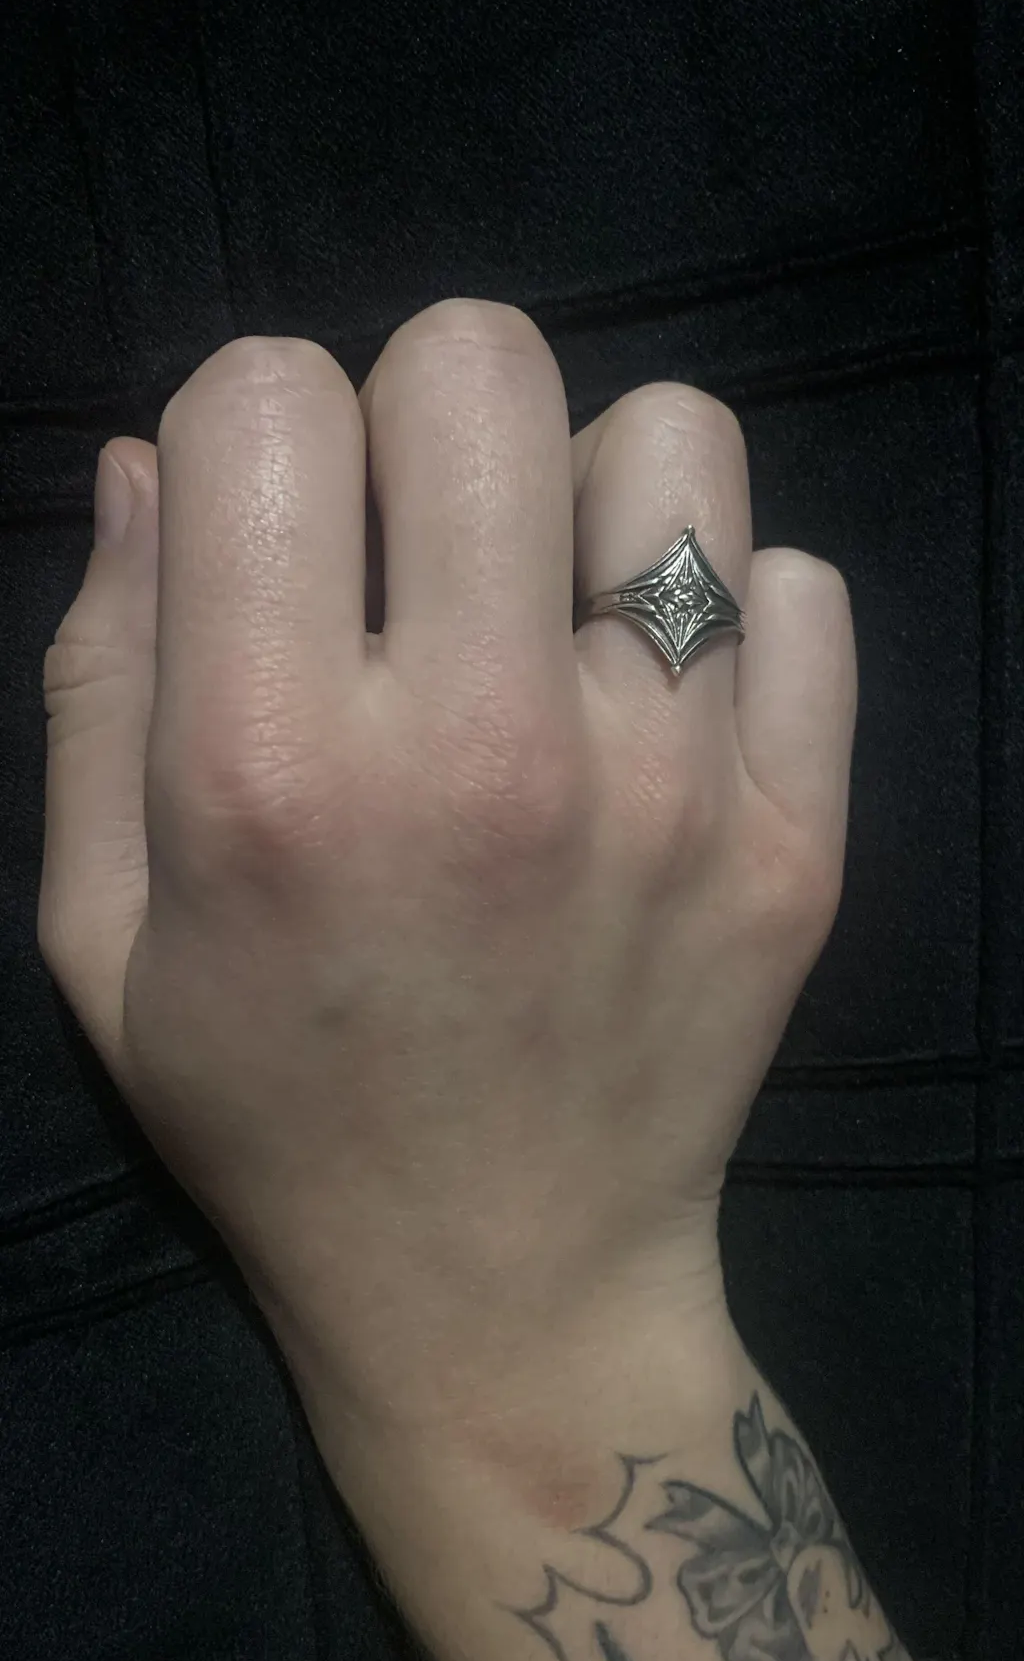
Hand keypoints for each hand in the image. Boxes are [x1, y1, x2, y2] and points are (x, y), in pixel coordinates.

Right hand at [39, 300, 855, 1442]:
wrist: (504, 1295)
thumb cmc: (274, 1113)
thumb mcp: (103, 932)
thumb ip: (103, 677)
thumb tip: (156, 461)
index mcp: (273, 768)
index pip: (265, 396)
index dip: (254, 431)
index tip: (281, 538)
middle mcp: (486, 750)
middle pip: (477, 364)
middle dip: (418, 419)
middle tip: (420, 557)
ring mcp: (670, 791)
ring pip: (672, 442)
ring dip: (590, 493)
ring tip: (554, 616)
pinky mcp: (798, 837)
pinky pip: (800, 589)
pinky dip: (730, 616)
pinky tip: (664, 717)